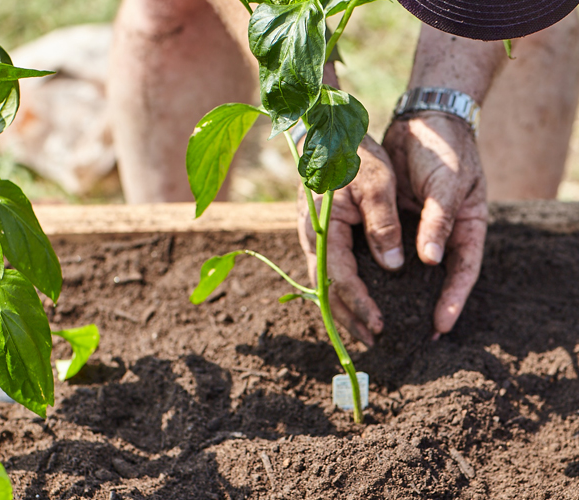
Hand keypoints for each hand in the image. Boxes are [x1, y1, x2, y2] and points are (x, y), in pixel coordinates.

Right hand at [298, 135, 403, 346]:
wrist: (328, 132)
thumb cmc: (353, 154)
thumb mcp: (376, 183)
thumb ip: (382, 224)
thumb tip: (393, 264)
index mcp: (323, 229)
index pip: (340, 278)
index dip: (360, 304)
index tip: (380, 325)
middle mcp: (312, 238)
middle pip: (326, 289)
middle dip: (348, 317)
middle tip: (371, 341)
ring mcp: (313, 236)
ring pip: (324, 282)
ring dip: (342, 307)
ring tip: (362, 329)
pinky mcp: (321, 232)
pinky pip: (328, 268)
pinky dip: (340, 289)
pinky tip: (354, 297)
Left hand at [383, 112, 487, 338]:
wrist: (423, 121)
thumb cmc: (445, 149)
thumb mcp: (446, 184)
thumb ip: (436, 221)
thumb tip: (426, 259)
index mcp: (466, 228)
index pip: (462, 272)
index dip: (453, 300)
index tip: (440, 326)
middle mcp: (441, 234)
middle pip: (434, 279)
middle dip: (420, 307)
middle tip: (404, 335)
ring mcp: (417, 229)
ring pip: (407, 270)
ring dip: (394, 293)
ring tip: (378, 321)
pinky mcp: (394, 222)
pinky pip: (383, 251)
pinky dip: (375, 269)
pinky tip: (363, 286)